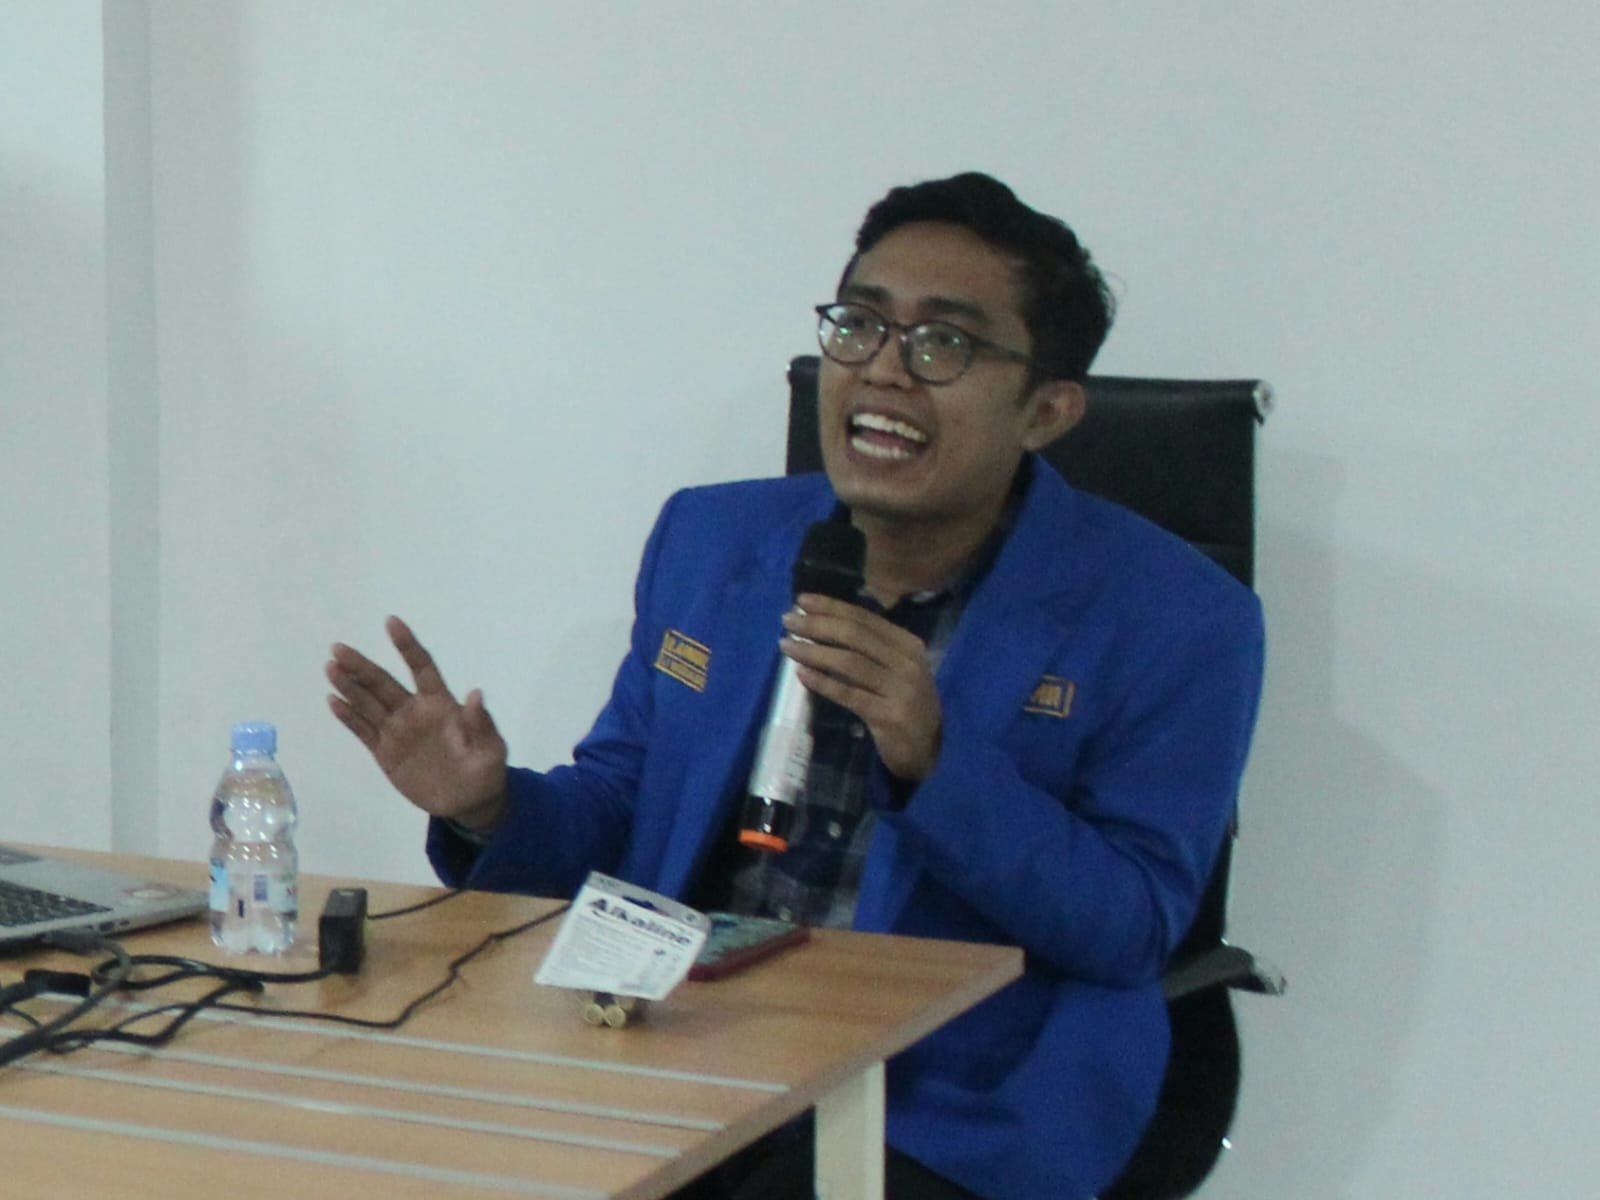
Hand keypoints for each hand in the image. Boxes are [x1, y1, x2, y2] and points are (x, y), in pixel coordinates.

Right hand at [325, 616, 508, 829]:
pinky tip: (332, 701)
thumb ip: (481, 723)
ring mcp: (398, 730)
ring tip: (330, 667)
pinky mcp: (385, 751)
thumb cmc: (485, 769)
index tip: (391, 622)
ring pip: (368, 703)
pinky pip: (363, 730)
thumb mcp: (491, 748)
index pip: (421, 667)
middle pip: (384, 683)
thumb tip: (476, 693)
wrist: (468, 802)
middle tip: (338, 649)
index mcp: (441, 703)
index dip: (407, 646)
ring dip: (349, 685)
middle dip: (362, 666)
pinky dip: (348, 717)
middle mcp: (414, 710)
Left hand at [780, 593, 941, 782]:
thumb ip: (871, 649)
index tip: (801, 601)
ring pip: (849, 663)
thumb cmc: (904, 704)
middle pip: (855, 635)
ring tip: (787, 645)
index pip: (865, 618)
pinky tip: (802, 674)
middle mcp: (907, 663)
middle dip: (818, 625)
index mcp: (909, 645)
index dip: (831, 607)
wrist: (926, 750)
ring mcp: (900, 689)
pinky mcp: (889, 716)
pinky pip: (849, 694)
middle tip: (788, 621)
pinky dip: (823, 683)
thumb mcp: (896, 670)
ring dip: (814, 652)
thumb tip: (824, 625)